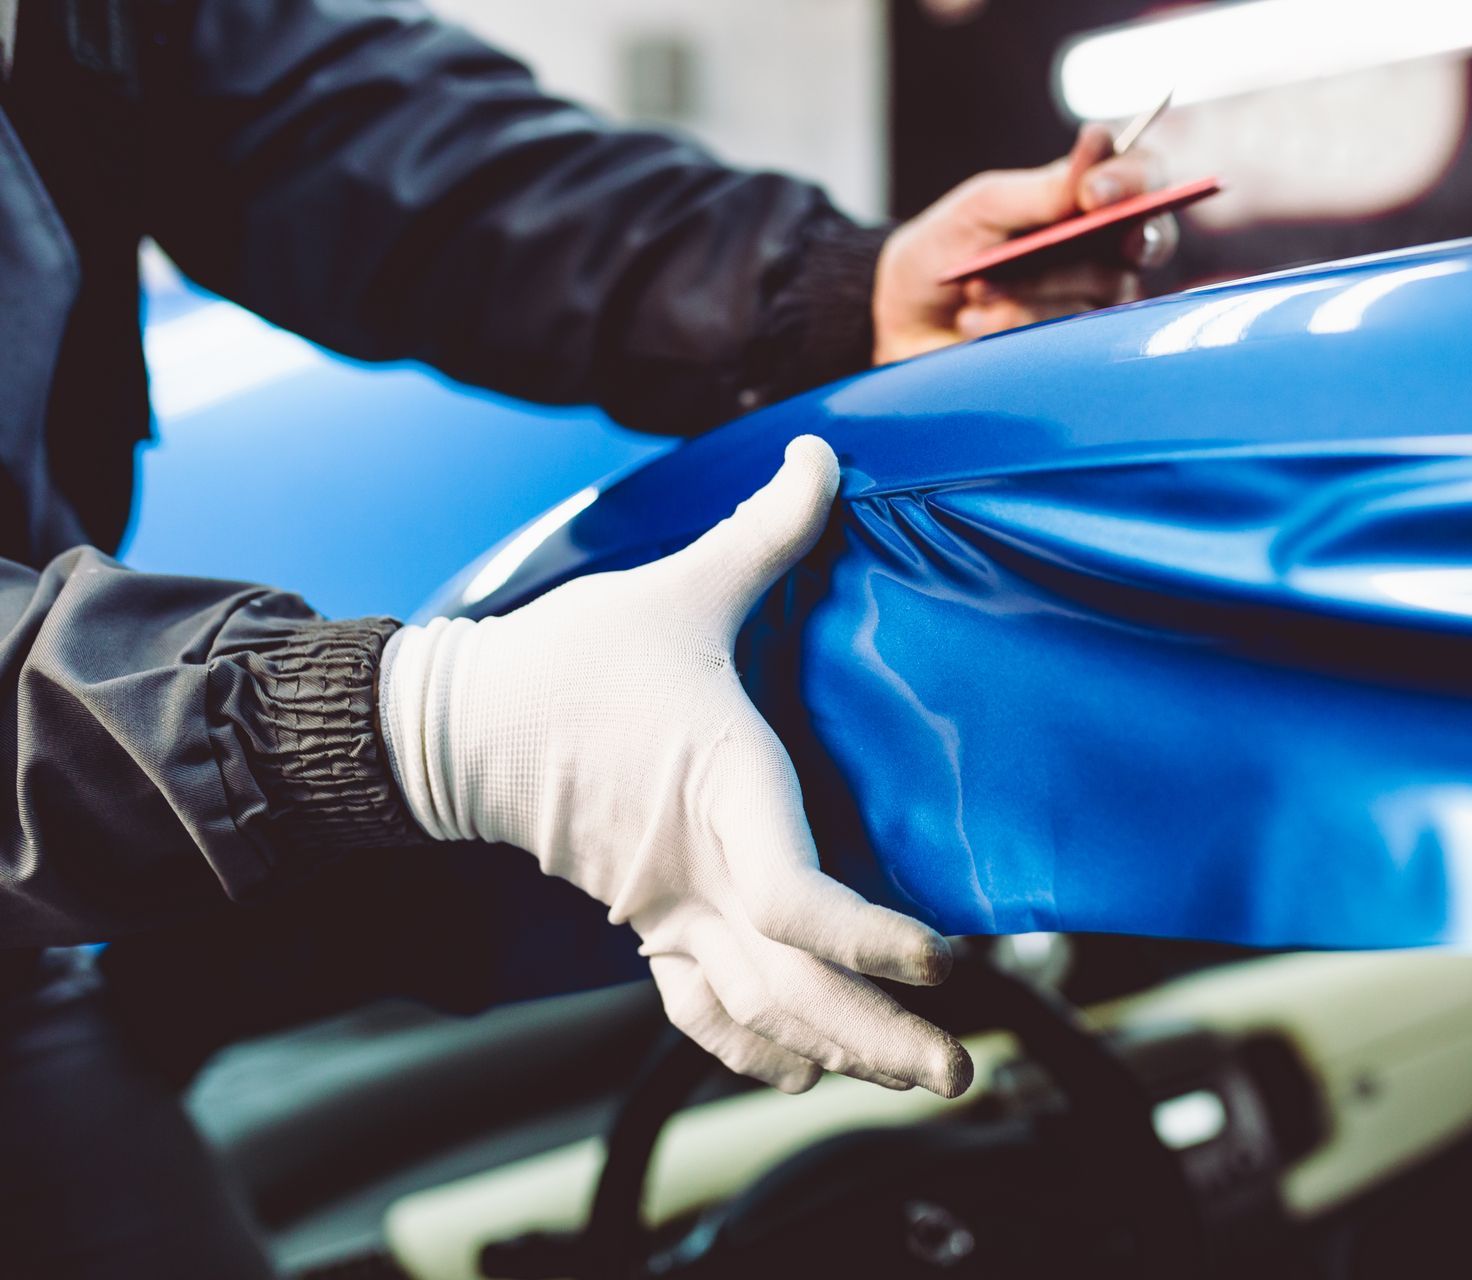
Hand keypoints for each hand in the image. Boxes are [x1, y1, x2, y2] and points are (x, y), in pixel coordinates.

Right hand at [380, 437, 970, 1097]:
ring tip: (915, 1078)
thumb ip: (766, 530)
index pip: (795, 900)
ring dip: (833, 1054)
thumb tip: (823, 449)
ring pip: (751, 1016)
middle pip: (788, 990)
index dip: (871, 943)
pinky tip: (804, 1073)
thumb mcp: (678, 588)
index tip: (946, 962)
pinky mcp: (643, 927)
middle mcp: (694, 871)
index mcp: (717, 791)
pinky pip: (698, 1013)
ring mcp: (664, 912)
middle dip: (877, 1038)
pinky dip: (753, 1050)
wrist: (455, 727)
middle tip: (958, 1072)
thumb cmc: (572, 659)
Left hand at [872, 123, 1179, 364]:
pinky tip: (972, 319)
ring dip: (1032, 287)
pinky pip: (1064, 332)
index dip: (1133, 180)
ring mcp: (1094, 302)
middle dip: (1095, 242)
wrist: (906, 319)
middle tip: (1052, 245)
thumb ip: (1041, 190)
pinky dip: (1012, 320)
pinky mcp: (1073, 350)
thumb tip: (1094, 163)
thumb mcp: (984, 206)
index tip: (1093, 192)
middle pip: (1143, 241)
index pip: (1145, 177)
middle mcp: (1108, 252)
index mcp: (1090, 201)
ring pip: (1099, 290)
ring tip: (974, 287)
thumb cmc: (947, 251)